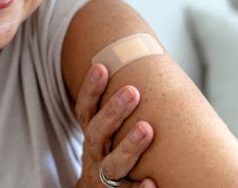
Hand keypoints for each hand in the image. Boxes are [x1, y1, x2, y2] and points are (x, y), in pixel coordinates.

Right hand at [74, 63, 155, 187]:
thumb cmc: (108, 154)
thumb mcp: (104, 133)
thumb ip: (115, 109)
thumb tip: (140, 62)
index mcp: (91, 134)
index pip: (85, 110)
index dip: (90, 89)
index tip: (101, 67)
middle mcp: (94, 153)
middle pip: (97, 132)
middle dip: (113, 111)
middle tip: (132, 91)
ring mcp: (105, 177)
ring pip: (113, 163)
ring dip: (128, 146)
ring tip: (147, 129)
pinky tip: (152, 182)